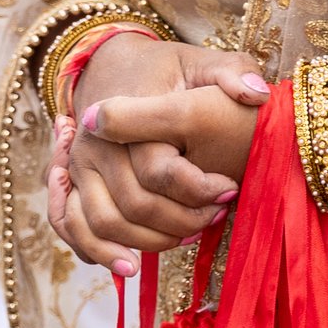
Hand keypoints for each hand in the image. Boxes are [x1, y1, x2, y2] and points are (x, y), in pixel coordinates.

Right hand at [51, 31, 268, 274]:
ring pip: (103, 223)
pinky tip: (130, 266)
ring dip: (147, 241)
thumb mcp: (203, 61)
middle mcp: (94, 143)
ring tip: (188, 239)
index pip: (161, 170)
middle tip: (217, 218)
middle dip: (181, 220)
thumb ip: (233, 72)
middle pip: (134, 204)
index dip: (200, 189)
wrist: (115, 66)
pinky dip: (96, 251)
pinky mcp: (69, 183)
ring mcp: (76, 166)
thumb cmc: (167, 70)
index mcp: (126, 113)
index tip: (230, 190)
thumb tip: (258, 93)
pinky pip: (70, 226)